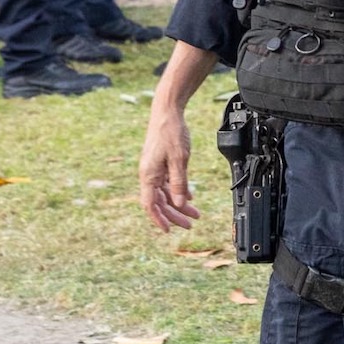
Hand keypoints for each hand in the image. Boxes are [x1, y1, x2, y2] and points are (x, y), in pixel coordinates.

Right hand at [139, 101, 199, 231]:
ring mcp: (154, 169)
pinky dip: (179, 191)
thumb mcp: (179, 160)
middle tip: (190, 224)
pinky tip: (189, 198)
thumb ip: (179, 183)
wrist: (167, 112)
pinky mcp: (161, 163)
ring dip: (179, 205)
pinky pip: (168, 183)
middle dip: (174, 215)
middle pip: (160, 202)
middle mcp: (149, 174)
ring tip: (195, 214)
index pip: (150, 205)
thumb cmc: (171, 133)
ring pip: (166, 193)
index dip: (158, 219)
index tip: (168, 231)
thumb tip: (179, 205)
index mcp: (148, 176)